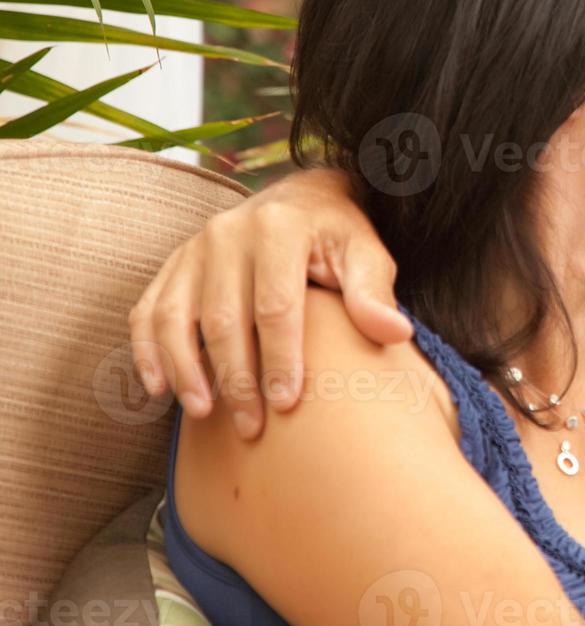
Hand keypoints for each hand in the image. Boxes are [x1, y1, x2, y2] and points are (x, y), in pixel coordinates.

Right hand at [127, 167, 409, 437]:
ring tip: (204, 413)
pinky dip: (148, 351)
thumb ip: (374, 293)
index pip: (276, 305)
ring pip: (176, 318)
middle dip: (236, 379)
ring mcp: (194, 248)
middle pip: (224, 319)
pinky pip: (148, 311)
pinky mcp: (173, 264)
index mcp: (280, 227)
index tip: (287, 404)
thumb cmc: (338, 236)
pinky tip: (160, 388)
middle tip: (251, 426)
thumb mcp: (366, 254)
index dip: (280, 358)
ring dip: (186, 370)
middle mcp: (228, 232)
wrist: (300, 199)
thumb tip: (395, 333)